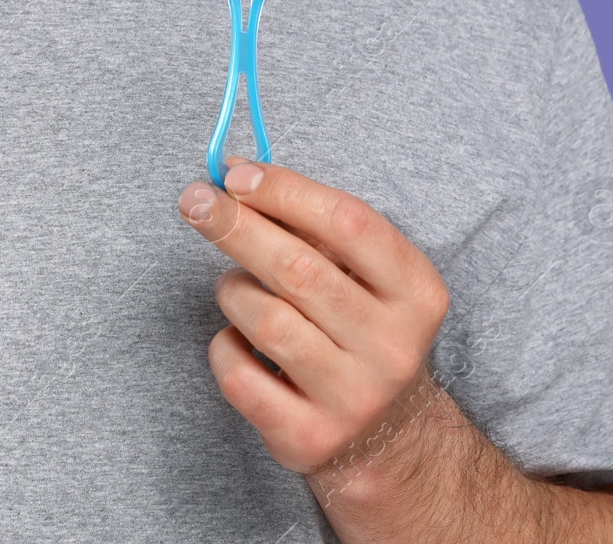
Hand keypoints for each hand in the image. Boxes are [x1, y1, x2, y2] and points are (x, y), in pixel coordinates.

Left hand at [178, 158, 450, 483]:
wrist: (385, 436)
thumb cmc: (357, 330)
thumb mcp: (364, 276)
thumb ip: (311, 226)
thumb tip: (236, 174)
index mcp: (417, 292)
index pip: (349, 223)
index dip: (286, 191)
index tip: (236, 174)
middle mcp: (393, 347)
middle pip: (298, 269)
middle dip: (236, 226)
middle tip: (196, 201)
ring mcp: (354, 397)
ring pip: (264, 320)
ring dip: (233, 292)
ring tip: (237, 290)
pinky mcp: (309, 437)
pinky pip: (238, 374)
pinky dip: (224, 346)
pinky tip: (239, 341)